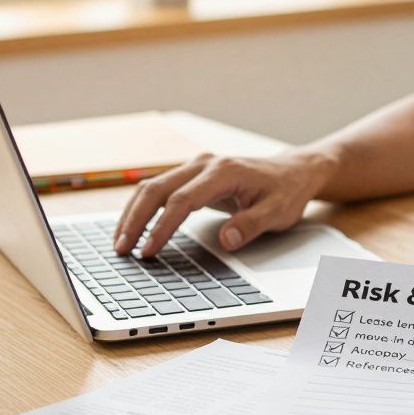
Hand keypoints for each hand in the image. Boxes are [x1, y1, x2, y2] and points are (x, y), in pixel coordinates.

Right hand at [113, 151, 335, 256]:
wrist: (293, 171)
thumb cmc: (286, 191)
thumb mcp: (278, 212)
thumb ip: (252, 224)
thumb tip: (227, 239)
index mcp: (223, 172)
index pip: (182, 200)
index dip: (162, 227)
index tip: (149, 250)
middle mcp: (204, 164)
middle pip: (157, 189)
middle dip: (135, 220)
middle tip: (121, 249)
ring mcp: (196, 167)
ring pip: (152, 187)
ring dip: (133, 214)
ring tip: (120, 243)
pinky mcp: (192, 175)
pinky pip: (159, 189)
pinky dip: (143, 208)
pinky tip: (133, 228)